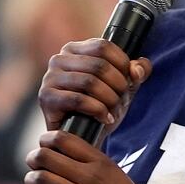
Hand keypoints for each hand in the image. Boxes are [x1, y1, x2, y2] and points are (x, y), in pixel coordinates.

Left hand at [22, 130, 168, 183]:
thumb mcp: (116, 174)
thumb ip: (94, 163)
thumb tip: (70, 154)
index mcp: (100, 162)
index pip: (63, 138)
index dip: (46, 140)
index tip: (44, 146)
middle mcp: (90, 176)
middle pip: (46, 155)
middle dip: (33, 158)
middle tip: (33, 163)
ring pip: (41, 179)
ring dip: (31, 180)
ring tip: (32, 183)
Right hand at [37, 38, 151, 133]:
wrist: (82, 137)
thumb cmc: (100, 107)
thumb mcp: (123, 86)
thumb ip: (137, 72)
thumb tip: (138, 69)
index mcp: (74, 50)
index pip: (103, 46)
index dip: (122, 63)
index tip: (130, 80)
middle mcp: (58, 59)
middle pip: (99, 65)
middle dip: (118, 85)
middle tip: (123, 100)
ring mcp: (49, 78)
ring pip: (90, 82)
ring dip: (110, 99)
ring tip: (114, 110)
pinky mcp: (46, 98)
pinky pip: (78, 99)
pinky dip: (98, 110)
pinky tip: (105, 118)